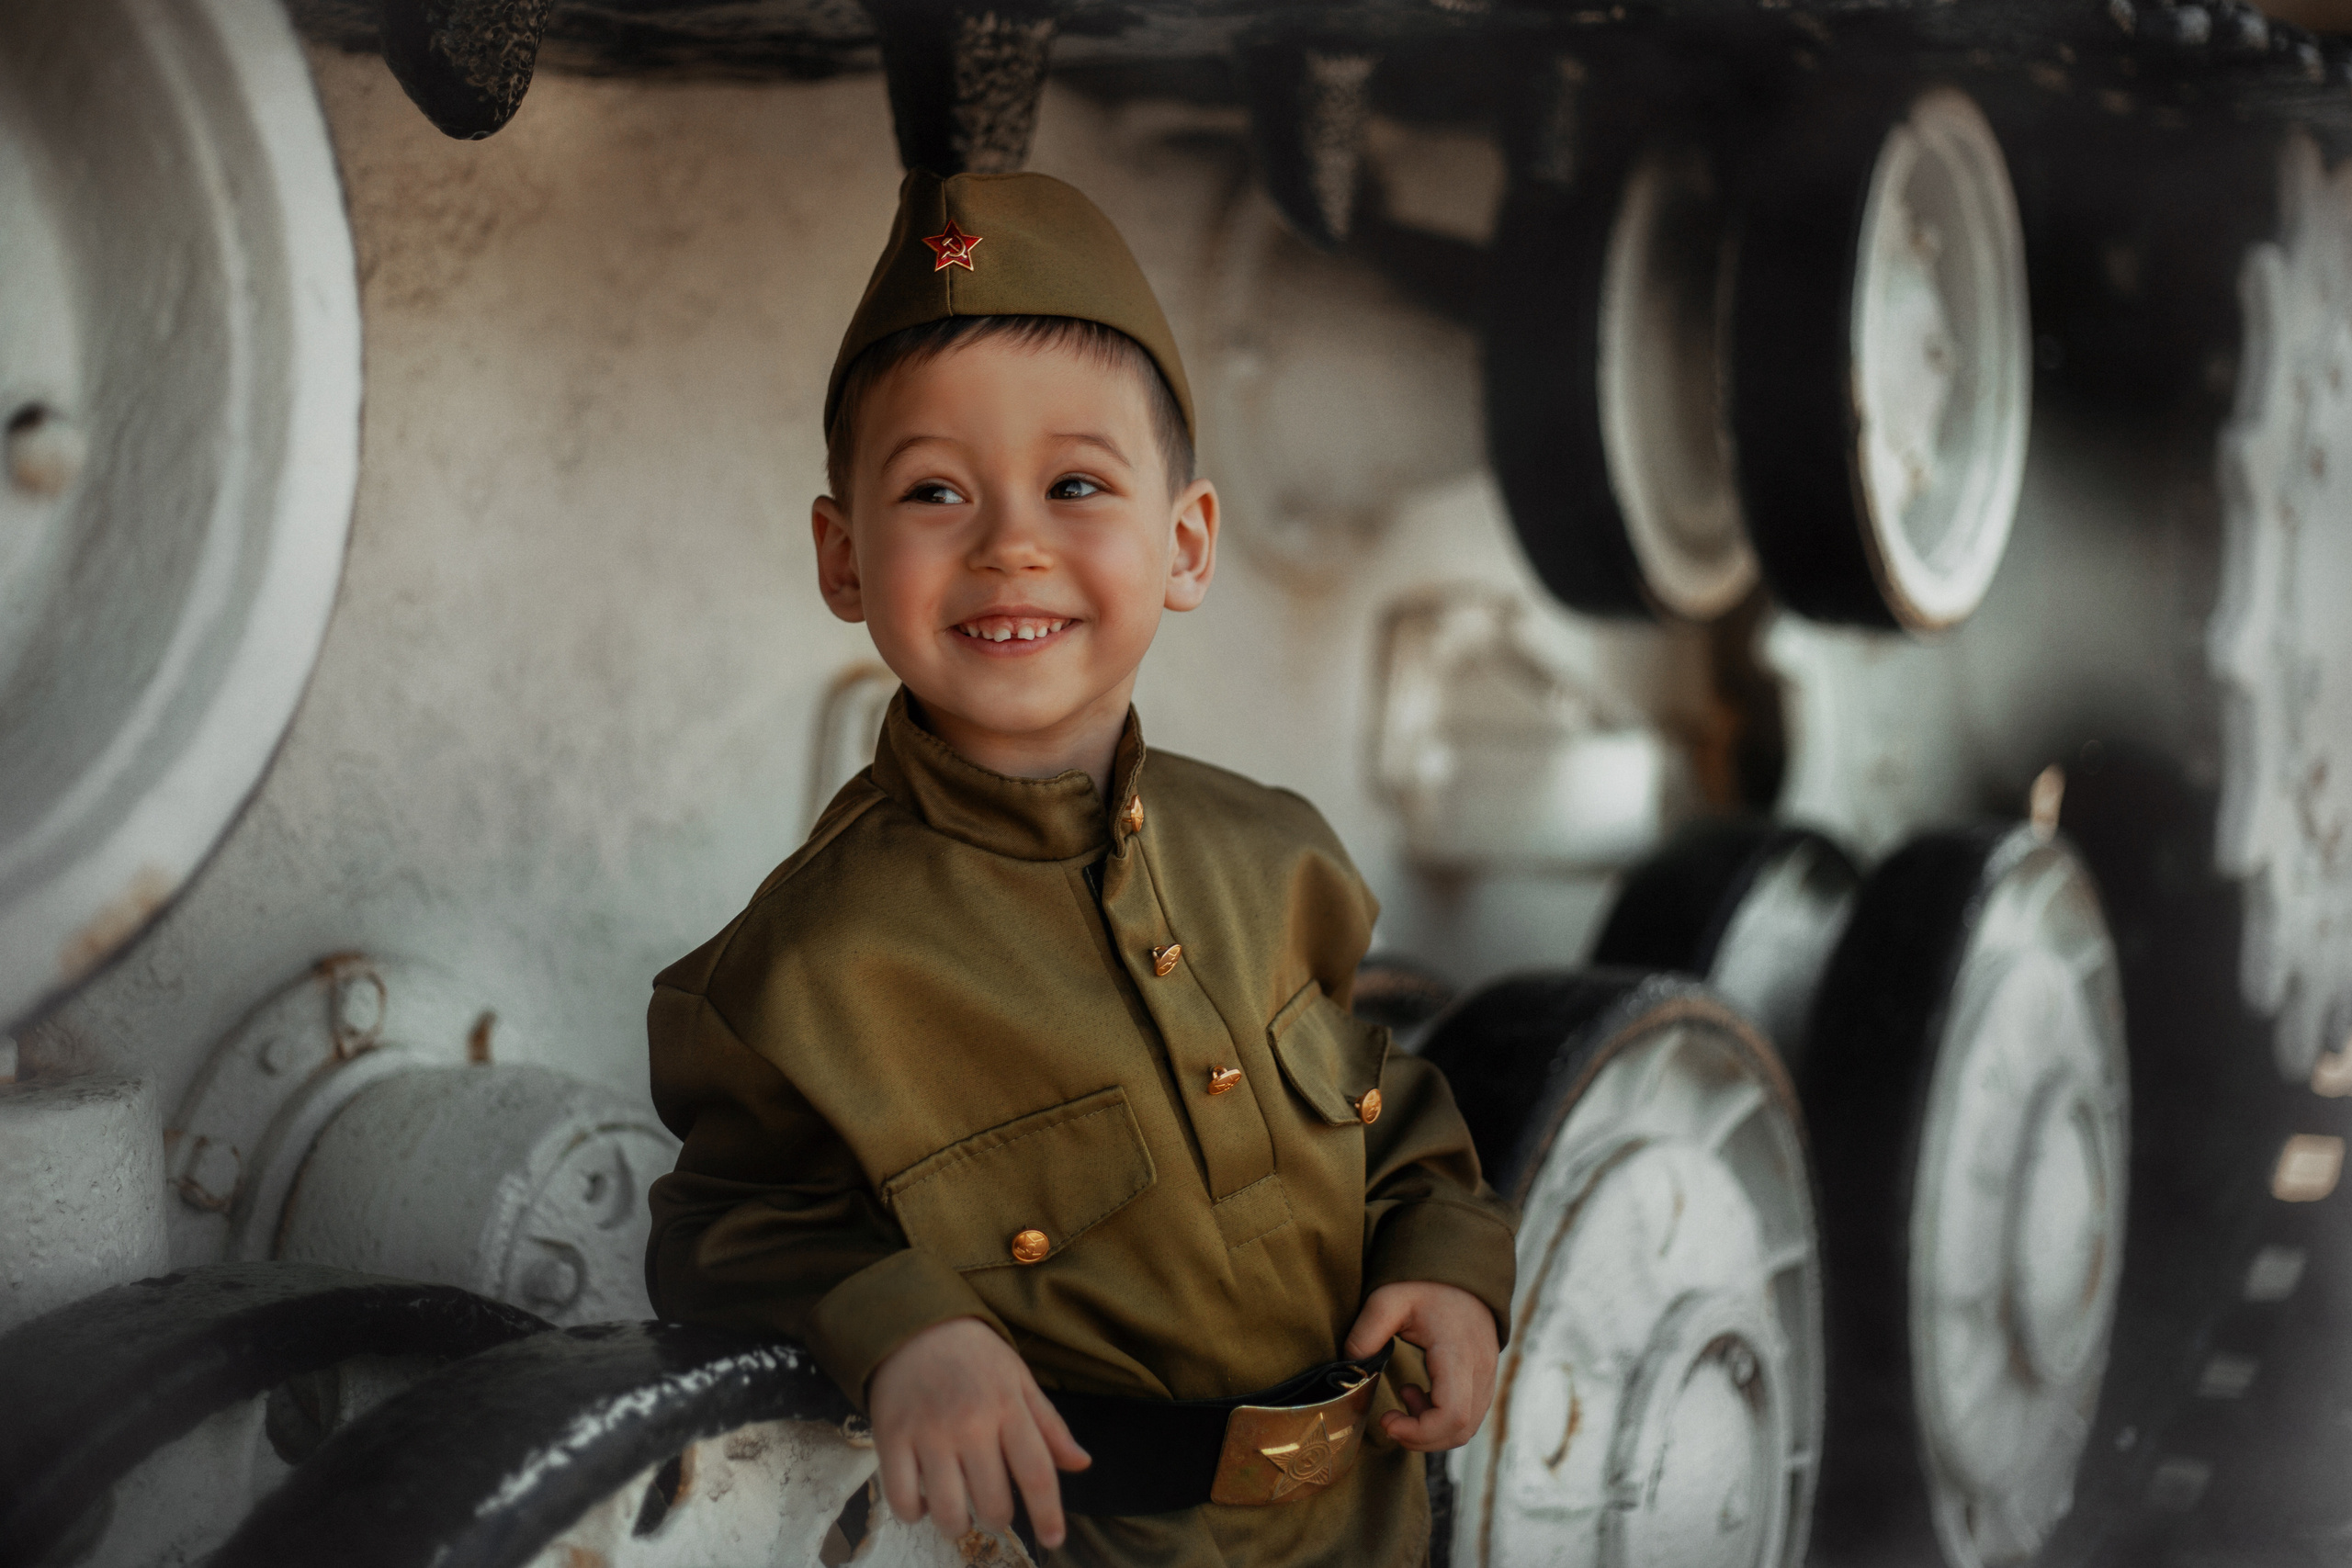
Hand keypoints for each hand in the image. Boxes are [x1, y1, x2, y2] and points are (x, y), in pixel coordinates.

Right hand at [867, 1317, 1091, 1549]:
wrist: (914, 1325)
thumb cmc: (974, 1356)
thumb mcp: (1019, 1380)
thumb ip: (1049, 1426)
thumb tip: (1081, 1463)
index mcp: (1008, 1407)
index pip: (1038, 1474)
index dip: (1049, 1515)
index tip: (1055, 1538)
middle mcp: (970, 1423)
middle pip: (994, 1502)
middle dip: (999, 1519)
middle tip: (994, 1509)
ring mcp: (928, 1432)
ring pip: (949, 1511)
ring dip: (958, 1525)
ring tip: (960, 1512)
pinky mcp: (891, 1438)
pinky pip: (903, 1500)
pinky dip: (915, 1514)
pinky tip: (924, 1501)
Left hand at [1343, 1281, 1498, 1451]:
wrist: (1461, 1270)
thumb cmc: (1425, 1284)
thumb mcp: (1388, 1299)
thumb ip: (1366, 1333)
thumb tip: (1350, 1368)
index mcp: (1458, 1353)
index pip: (1452, 1415)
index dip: (1419, 1431)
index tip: (1387, 1420)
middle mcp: (1480, 1370)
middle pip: (1460, 1430)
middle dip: (1421, 1438)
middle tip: (1390, 1421)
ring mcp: (1487, 1376)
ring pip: (1466, 1428)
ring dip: (1431, 1429)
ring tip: (1405, 1398)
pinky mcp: (1485, 1379)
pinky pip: (1469, 1416)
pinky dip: (1441, 1419)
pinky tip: (1419, 1395)